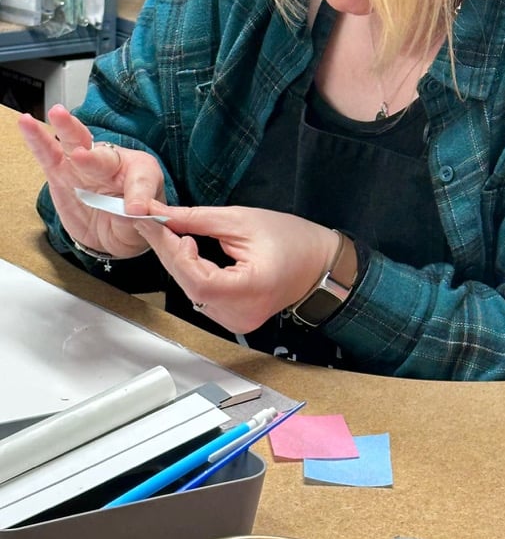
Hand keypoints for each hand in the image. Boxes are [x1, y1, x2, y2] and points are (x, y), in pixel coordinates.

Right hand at [18, 104, 165, 259]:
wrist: (114, 232)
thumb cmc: (135, 219)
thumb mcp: (148, 221)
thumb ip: (147, 216)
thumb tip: (143, 212)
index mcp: (142, 172)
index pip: (142, 178)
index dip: (139, 193)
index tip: (137, 209)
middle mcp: (112, 163)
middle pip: (104, 155)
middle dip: (93, 157)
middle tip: (82, 155)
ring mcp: (83, 166)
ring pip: (75, 143)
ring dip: (66, 128)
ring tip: (57, 114)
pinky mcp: (60, 173)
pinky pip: (47, 154)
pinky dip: (37, 139)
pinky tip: (26, 123)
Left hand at [133, 204, 339, 333]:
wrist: (318, 263)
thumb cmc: (293, 241)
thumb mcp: (243, 221)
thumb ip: (198, 220)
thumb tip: (162, 216)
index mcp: (250, 290)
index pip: (197, 279)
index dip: (173, 252)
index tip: (154, 224)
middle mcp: (242, 314)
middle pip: (190, 287)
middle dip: (168, 252)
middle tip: (151, 223)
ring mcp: (236, 321)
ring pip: (192, 293)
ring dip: (178, 263)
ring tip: (168, 234)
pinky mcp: (233, 320)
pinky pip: (202, 297)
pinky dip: (190, 274)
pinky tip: (186, 253)